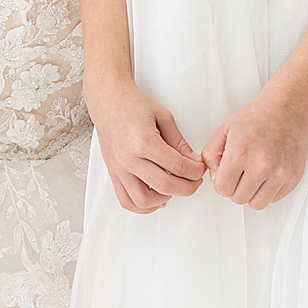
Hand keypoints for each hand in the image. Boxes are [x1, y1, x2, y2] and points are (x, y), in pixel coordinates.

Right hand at [87, 78, 205, 212]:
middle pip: (165, 186)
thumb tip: (193, 161)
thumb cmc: (132, 104)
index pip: (178, 166)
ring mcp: (119, 168)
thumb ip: (179, 142)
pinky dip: (143, 206)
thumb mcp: (164, 117)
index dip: (195, 171)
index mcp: (144, 141)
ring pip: (145, 200)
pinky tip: (156, 198)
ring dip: (165, 198)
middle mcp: (129, 158)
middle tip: (194, 180)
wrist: (107, 100)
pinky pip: (126, 200)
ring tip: (174, 187)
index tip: (200, 168)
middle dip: (187, 187)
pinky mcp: (114, 173)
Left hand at [200, 94, 307, 210]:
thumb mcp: (224, 130)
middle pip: (239, 199)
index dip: (221, 182)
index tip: (226, 174)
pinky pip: (274, 198)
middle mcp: (261, 166)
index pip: (223, 189)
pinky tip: (266, 174)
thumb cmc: (258, 116)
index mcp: (240, 154)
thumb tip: (215, 177)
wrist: (287, 109)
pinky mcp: (293, 177)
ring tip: (252, 176)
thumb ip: (210, 155)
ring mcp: (279, 173)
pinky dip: (268, 191)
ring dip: (252, 193)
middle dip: (235, 188)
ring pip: (257, 204)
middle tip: (239, 173)